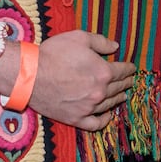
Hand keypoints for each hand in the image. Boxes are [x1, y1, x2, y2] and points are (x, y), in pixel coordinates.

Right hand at [21, 31, 135, 130]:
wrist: (29, 75)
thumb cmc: (53, 53)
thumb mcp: (79, 38)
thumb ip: (100, 42)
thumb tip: (115, 47)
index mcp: (103, 72)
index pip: (122, 71)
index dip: (128, 68)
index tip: (131, 67)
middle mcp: (99, 92)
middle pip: (118, 88)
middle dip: (126, 82)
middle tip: (129, 80)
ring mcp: (88, 108)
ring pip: (110, 105)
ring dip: (118, 98)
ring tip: (122, 95)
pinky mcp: (75, 119)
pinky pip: (96, 124)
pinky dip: (104, 119)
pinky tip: (107, 114)